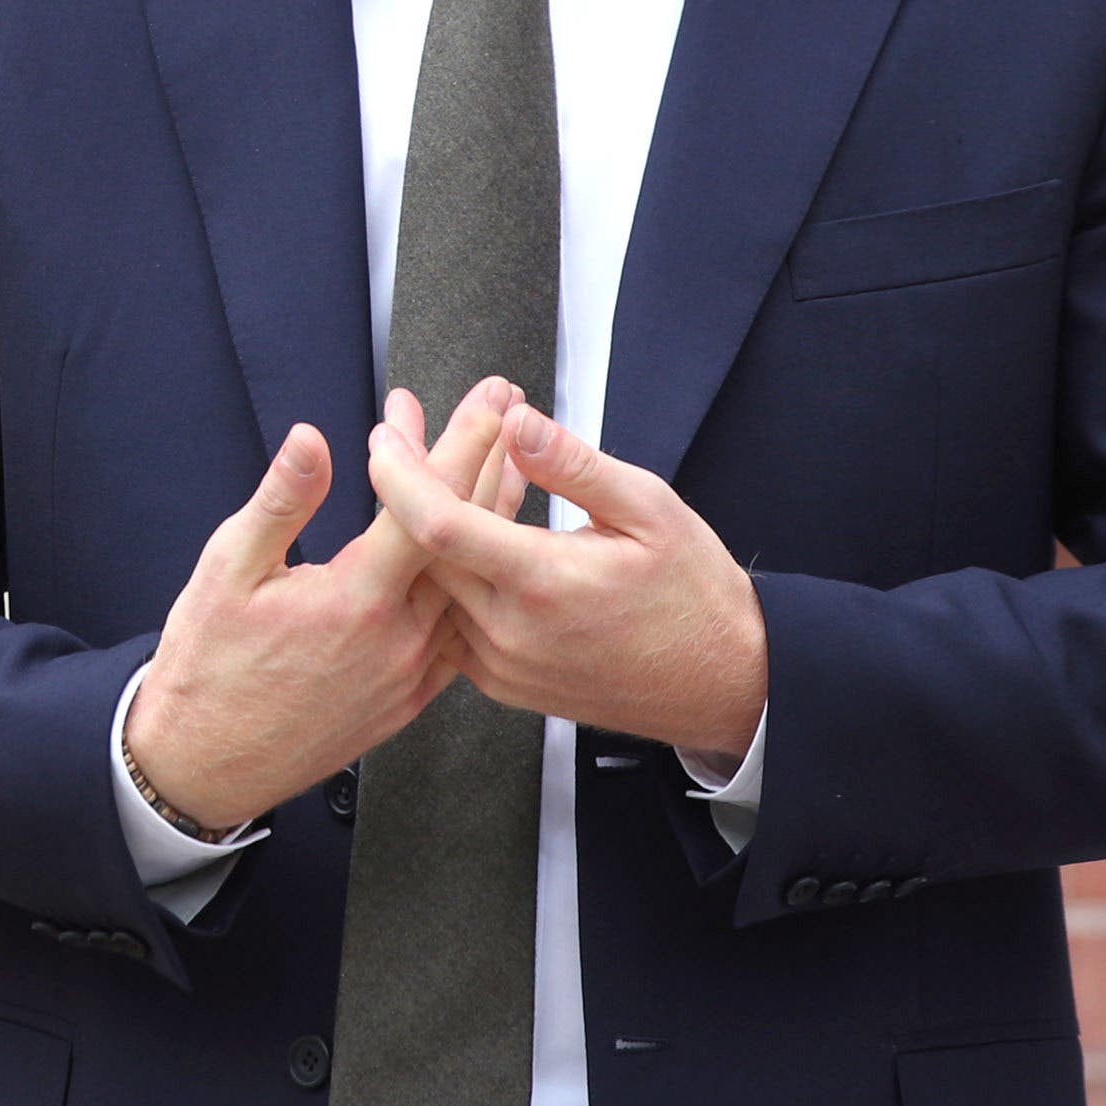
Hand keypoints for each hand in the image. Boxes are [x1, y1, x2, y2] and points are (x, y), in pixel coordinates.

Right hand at [125, 390, 512, 830]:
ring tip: (507, 468)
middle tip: (508, 413)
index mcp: (354, 600)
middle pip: (466, 539)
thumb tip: (311, 440)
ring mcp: (409, 674)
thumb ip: (280, 502)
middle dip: (489, 464)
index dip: (461, 445)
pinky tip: (480, 560)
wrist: (206, 762)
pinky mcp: (408, 700)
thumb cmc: (210, 667)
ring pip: (472, 585)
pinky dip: (476, 583)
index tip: (487, 403)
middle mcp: (397, 639)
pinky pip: (460, 632)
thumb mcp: (227, 570)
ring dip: (490, 521)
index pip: (428, 507)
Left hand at [368, 386, 768, 753]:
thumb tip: (515, 422)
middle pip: (424, 550)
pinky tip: (468, 527)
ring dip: (429, 527)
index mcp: (543, 583)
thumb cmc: (693, 592)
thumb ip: (574, 465)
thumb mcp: (649, 509)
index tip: (383, 434)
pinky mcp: (502, 682)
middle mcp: (511, 632)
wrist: (722, 683)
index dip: (399, 474)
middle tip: (404, 430)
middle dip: (409, 483)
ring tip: (437, 467)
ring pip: (434, 586)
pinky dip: (453, 570)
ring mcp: (502, 664)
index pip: (438, 525)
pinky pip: (452, 618)